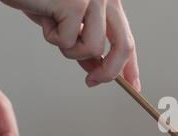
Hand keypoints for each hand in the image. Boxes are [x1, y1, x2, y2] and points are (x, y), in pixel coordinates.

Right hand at [1, 0, 140, 90]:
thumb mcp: (69, 24)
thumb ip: (86, 44)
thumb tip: (98, 70)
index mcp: (109, 2)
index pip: (127, 39)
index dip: (130, 66)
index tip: (134, 86)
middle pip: (124, 46)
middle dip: (109, 72)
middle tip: (92, 82)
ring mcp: (94, 0)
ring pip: (93, 49)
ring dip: (68, 48)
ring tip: (53, 28)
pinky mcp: (76, 4)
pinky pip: (68, 42)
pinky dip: (51, 36)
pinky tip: (44, 17)